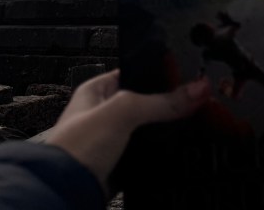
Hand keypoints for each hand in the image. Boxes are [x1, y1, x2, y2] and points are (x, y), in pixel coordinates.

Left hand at [44, 70, 209, 194]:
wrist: (64, 191)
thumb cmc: (78, 146)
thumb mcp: (123, 112)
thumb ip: (162, 101)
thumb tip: (199, 89)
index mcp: (97, 90)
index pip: (136, 72)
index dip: (161, 73)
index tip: (188, 76)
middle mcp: (104, 113)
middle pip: (146, 102)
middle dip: (168, 104)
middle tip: (197, 100)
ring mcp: (112, 140)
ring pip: (148, 129)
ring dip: (166, 129)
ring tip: (195, 121)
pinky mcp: (120, 164)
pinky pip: (147, 153)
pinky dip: (161, 152)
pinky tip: (179, 147)